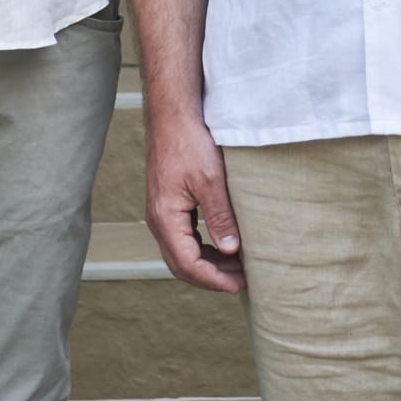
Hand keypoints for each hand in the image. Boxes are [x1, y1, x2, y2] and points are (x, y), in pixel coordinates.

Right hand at [146, 109, 245, 292]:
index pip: (188, 264)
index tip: (240, 284)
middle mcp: (158, 221)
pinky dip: (202, 248)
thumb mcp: (211, 180)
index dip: (214, 279)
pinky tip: (222, 245)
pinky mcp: (168, 205)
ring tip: (237, 266)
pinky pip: (182, 238)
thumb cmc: (190, 142)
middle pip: (181, 265)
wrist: (174, 116)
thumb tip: (231, 251)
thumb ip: (220, 217)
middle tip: (242, 280)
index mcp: (165, 218)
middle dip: (211, 277)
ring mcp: (161, 213)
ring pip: (181, 253)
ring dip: (207, 264)